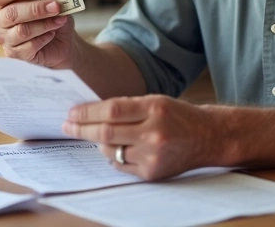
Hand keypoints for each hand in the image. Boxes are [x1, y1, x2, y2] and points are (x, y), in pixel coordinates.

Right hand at [0, 0, 76, 68]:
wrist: (61, 40)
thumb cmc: (51, 15)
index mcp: (0, 2)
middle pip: (11, 14)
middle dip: (35, 9)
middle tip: (55, 5)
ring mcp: (4, 38)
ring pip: (22, 31)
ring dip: (44, 24)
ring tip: (60, 19)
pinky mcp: (13, 53)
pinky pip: (29, 46)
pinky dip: (44, 38)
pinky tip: (52, 33)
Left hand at [62, 95, 226, 180]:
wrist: (207, 137)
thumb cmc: (177, 115)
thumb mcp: (154, 101)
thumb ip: (125, 106)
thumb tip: (88, 113)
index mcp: (154, 108)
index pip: (111, 110)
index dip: (87, 112)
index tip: (72, 113)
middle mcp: (154, 133)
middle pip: (106, 132)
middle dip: (81, 129)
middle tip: (67, 126)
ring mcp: (153, 155)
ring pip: (110, 150)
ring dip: (99, 143)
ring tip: (101, 136)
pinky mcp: (152, 173)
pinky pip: (120, 165)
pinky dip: (113, 156)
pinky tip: (119, 148)